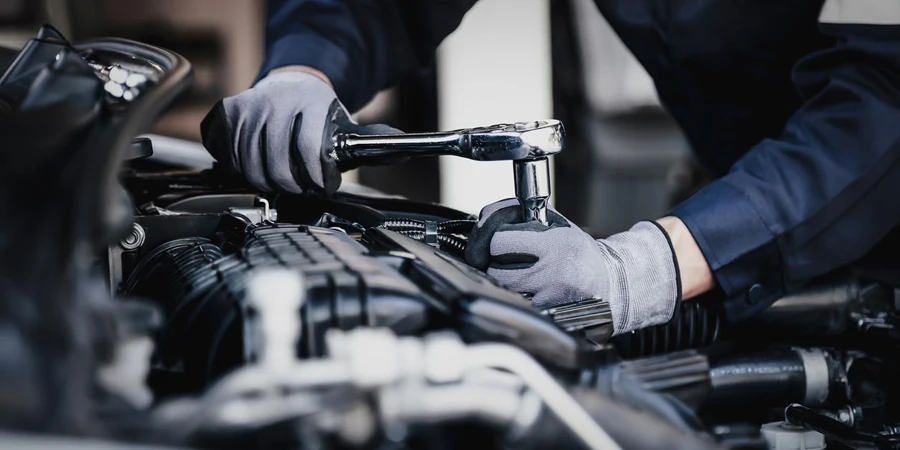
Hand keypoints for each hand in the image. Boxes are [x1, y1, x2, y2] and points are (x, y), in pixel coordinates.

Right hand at [201, 68, 400, 194]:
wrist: (292, 83)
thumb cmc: (321, 114)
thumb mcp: (348, 125)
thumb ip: (373, 142)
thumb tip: (405, 151)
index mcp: (311, 102)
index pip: (309, 149)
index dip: (316, 178)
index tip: (322, 187)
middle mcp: (276, 101)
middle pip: (276, 165)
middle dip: (292, 186)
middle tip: (301, 188)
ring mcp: (249, 106)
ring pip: (250, 166)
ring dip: (267, 182)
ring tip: (283, 180)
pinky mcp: (228, 114)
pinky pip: (229, 156)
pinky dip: (242, 170)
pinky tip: (258, 167)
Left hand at [465, 199, 680, 334]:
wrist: (611, 285)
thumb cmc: (579, 253)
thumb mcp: (558, 226)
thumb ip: (524, 217)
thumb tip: (486, 216)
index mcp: (554, 245)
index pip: (499, 242)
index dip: (494, 240)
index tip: (500, 242)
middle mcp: (551, 272)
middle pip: (495, 269)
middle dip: (495, 263)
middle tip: (507, 261)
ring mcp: (548, 298)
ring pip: (503, 290)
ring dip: (503, 283)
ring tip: (519, 275)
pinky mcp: (547, 316)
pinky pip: (516, 306)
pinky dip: (515, 299)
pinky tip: (527, 292)